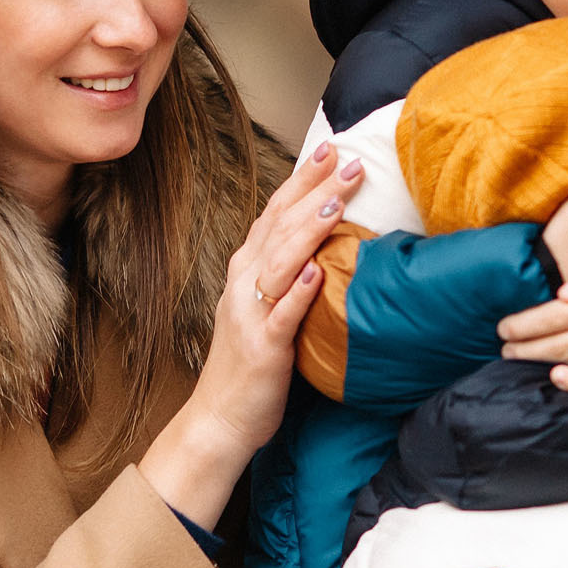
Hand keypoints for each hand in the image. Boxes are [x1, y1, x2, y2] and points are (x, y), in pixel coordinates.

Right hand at [140, 142, 363, 525]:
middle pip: (281, 226)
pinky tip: (320, 272)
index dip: (302, 179)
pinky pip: (282, 314)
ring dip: (308, 229)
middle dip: (314, 191)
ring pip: (282, 261)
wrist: (220, 419)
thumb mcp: (267, 309)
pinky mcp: (264, 347)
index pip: (276, 213)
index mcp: (247, 270)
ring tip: (336, 202)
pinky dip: (300, 292)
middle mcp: (245, 283)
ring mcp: (252, 313)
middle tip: (348, 162)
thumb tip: (327, 244)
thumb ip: (289, 275)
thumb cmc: (250, 365)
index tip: (330, 149)